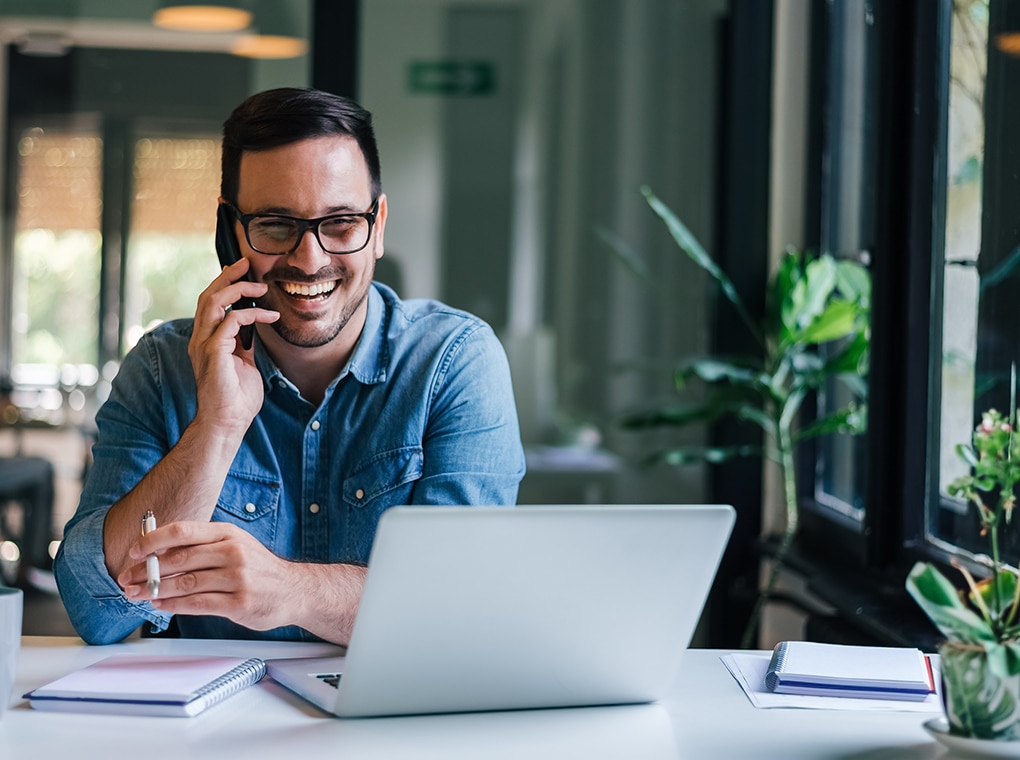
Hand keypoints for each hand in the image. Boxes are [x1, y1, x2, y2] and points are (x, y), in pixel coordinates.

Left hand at [119, 521, 301, 631]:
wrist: (294, 590)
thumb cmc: (258, 568)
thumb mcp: (234, 545)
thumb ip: (202, 547)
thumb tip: (159, 552)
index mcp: (228, 534)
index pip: (183, 531)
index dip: (153, 540)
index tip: (133, 551)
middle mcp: (233, 552)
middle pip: (179, 559)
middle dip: (147, 570)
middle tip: (127, 578)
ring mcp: (237, 578)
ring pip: (185, 583)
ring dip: (155, 590)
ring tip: (137, 594)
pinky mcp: (239, 603)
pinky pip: (197, 604)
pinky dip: (174, 605)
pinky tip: (161, 605)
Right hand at [189, 258, 277, 437]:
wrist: (227, 423)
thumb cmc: (236, 398)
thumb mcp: (244, 363)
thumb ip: (244, 344)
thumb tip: (253, 328)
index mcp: (206, 340)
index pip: (210, 303)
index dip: (224, 284)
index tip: (243, 272)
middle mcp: (200, 339)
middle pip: (207, 296)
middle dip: (227, 276)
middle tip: (247, 264)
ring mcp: (204, 345)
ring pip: (213, 302)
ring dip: (237, 289)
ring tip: (259, 286)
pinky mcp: (213, 352)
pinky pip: (229, 321)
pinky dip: (250, 314)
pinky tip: (269, 316)